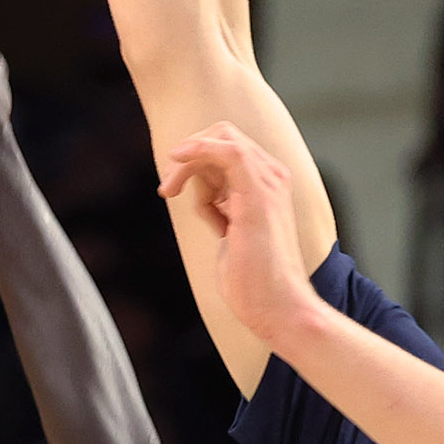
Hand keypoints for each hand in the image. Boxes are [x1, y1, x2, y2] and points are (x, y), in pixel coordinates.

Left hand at [159, 122, 317, 347]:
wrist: (276, 306)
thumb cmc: (254, 281)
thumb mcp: (231, 235)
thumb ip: (222, 210)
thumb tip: (203, 197)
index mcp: (267, 186)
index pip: (228, 148)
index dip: (196, 161)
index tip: (173, 188)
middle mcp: (272, 178)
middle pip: (223, 136)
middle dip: (188, 156)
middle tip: (167, 189)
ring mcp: (269, 182)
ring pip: (221, 140)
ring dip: (187, 165)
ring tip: (177, 197)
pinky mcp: (259, 192)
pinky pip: (228, 150)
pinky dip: (200, 148)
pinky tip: (178, 157)